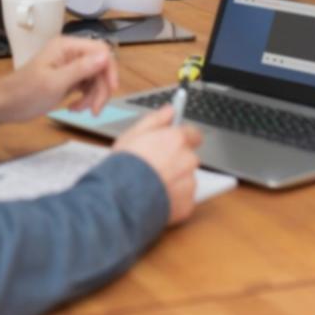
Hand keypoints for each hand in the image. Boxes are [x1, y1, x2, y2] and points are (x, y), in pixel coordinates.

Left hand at [0, 36, 118, 127]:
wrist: (5, 105)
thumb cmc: (24, 93)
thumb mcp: (55, 83)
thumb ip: (81, 69)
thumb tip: (105, 57)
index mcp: (66, 47)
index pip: (101, 51)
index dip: (109, 70)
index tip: (111, 90)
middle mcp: (70, 53)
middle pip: (100, 66)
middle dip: (101, 88)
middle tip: (94, 110)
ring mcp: (70, 65)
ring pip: (96, 78)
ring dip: (93, 96)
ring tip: (79, 110)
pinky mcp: (68, 78)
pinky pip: (87, 86)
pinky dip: (85, 98)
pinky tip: (74, 108)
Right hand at [113, 106, 203, 224]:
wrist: (122, 199)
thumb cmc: (124, 165)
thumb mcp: (133, 134)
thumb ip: (156, 119)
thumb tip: (170, 110)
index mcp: (177, 140)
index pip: (193, 134)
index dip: (183, 138)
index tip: (175, 142)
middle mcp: (188, 159)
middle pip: (188, 157)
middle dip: (176, 161)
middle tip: (156, 167)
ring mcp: (189, 183)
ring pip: (186, 179)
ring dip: (175, 181)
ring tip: (152, 185)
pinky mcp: (187, 204)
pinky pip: (183, 199)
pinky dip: (173, 199)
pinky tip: (156, 198)